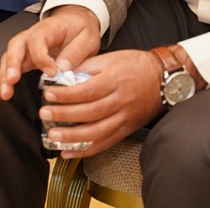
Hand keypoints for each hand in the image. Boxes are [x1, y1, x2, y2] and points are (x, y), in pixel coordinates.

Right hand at [0, 5, 102, 105]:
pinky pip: (8, 70)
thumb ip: (76, 52)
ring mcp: (25, 48)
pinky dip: (0, 84)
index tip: (52, 73)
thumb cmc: (81, 29)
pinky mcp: (23, 59)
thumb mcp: (87, 38)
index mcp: (47, 29)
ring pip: (8, 59)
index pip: (37, 40)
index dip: (41, 57)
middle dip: (11, 65)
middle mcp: (31, 36)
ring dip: (3, 77)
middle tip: (12, 81)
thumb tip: (62, 69)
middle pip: (15, 47)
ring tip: (3, 95)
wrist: (75, 21)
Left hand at [39, 48, 165, 157]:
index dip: (67, 95)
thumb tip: (62, 73)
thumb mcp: (112, 57)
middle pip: (90, 112)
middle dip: (65, 116)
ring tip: (53, 137)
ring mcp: (124, 118)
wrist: (165, 79)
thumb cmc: (136, 65)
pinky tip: (70, 152)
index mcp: (115, 80)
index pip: (87, 90)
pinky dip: (87, 150)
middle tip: (44, 115)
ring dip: (73, 137)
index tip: (49, 94)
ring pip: (97, 132)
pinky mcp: (126, 130)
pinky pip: (105, 143)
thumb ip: (87, 66)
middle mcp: (120, 101)